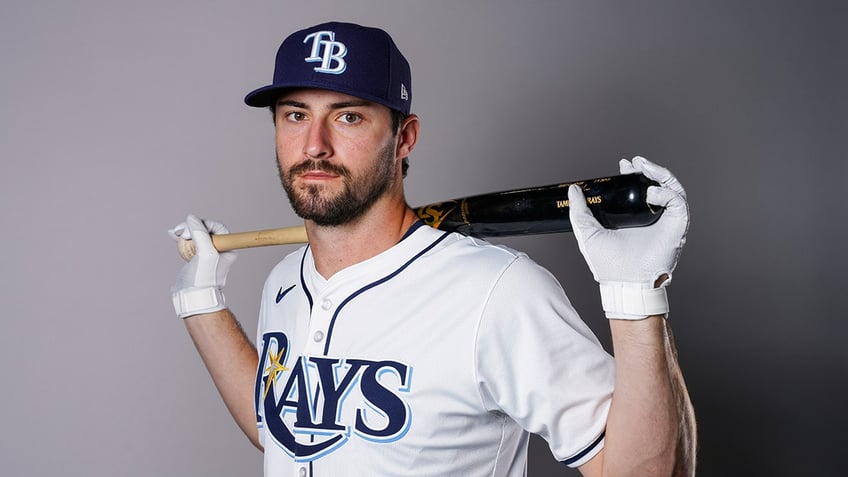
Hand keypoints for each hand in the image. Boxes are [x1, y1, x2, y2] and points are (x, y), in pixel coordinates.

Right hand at [168, 214, 237, 317]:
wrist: (193, 296)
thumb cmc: (203, 278)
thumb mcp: (205, 253)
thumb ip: (200, 234)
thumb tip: (192, 218)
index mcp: (227, 248)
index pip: (217, 227)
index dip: (203, 225)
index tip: (192, 231)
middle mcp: (219, 250)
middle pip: (205, 230)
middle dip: (192, 228)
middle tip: (181, 233)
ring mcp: (206, 254)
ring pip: (196, 235)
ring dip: (185, 232)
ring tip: (176, 233)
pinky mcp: (195, 258)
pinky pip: (189, 243)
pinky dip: (181, 238)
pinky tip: (173, 234)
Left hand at [568, 157, 688, 318]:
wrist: (623, 282)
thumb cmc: (608, 263)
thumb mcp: (587, 232)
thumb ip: (579, 211)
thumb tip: (574, 189)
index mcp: (635, 217)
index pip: (639, 189)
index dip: (633, 174)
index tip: (623, 165)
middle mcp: (653, 217)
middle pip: (657, 184)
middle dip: (648, 169)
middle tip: (635, 162)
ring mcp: (666, 221)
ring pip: (672, 188)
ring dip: (660, 174)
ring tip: (644, 167)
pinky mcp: (677, 226)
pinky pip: (677, 202)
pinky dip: (665, 193)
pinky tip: (650, 192)